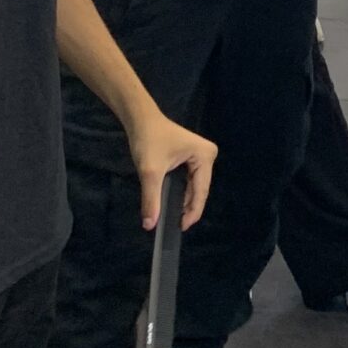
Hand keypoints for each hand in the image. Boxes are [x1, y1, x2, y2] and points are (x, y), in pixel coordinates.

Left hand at [127, 109, 216, 233]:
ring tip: (173, 218)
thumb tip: (149, 225)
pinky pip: (188, 180)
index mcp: (205, 156)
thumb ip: (151, 199)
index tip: (180, 228)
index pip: (201, 191)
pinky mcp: (191, 158)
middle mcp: (207, 156)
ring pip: (193, 187)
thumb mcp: (149, 171)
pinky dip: (180, 192)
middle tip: (175, 226)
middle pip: (199, 190)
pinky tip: (172, 204)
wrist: (140, 119)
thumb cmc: (148, 140)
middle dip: (187, 207)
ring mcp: (200, 157)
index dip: (192, 212)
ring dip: (183, 201)